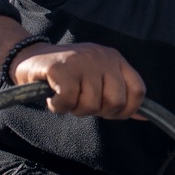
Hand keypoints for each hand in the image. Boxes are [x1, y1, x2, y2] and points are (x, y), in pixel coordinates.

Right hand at [11, 42, 145, 118]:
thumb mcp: (99, 79)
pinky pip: (68, 101)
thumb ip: (120, 95)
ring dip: (74, 108)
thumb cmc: (68, 74)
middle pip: (115, 102)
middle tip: (81, 102)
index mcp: (115, 59)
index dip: (126, 110)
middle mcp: (101, 57)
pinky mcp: (60, 68)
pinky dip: (59, 106)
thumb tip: (144, 118)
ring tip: (65, 96)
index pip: (137, 90)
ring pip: (90, 105)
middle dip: (97, 110)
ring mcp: (82, 61)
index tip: (108, 112)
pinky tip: (53, 96)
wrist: (30, 57)